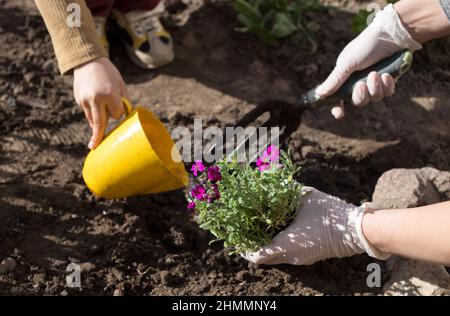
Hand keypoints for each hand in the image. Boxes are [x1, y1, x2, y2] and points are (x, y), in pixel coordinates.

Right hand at [73, 57, 127, 148]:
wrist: (87, 60)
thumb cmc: (108, 73)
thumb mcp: (120, 84)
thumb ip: (123, 100)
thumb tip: (124, 116)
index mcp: (109, 95)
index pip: (116, 114)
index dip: (118, 111)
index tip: (119, 107)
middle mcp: (95, 99)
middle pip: (99, 123)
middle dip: (98, 136)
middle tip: (94, 147)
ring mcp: (85, 100)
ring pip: (92, 119)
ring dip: (97, 124)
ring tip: (97, 131)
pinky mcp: (78, 99)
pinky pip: (87, 112)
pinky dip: (92, 112)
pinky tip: (94, 104)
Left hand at [242, 187, 388, 264]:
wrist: (356, 230)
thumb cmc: (329, 213)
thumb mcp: (305, 196)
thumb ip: (285, 187)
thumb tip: (270, 175)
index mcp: (286, 244)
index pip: (257, 255)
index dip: (243, 248)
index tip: (235, 239)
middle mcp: (291, 256)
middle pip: (264, 258)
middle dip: (252, 246)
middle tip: (244, 232)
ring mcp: (301, 259)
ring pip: (276, 257)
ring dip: (265, 245)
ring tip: (257, 229)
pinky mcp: (308, 257)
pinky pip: (287, 255)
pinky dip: (278, 245)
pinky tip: (276, 231)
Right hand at [316, 4, 421, 118]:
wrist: (392, 34)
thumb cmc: (366, 46)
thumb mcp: (347, 64)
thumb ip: (334, 81)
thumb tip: (318, 93)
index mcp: (345, 78)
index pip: (338, 98)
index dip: (338, 108)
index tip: (339, 113)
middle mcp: (359, 82)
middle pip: (358, 102)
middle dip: (360, 96)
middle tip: (360, 85)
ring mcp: (374, 82)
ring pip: (374, 99)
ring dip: (374, 88)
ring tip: (376, 73)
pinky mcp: (389, 81)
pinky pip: (387, 92)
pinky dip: (387, 85)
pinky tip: (387, 74)